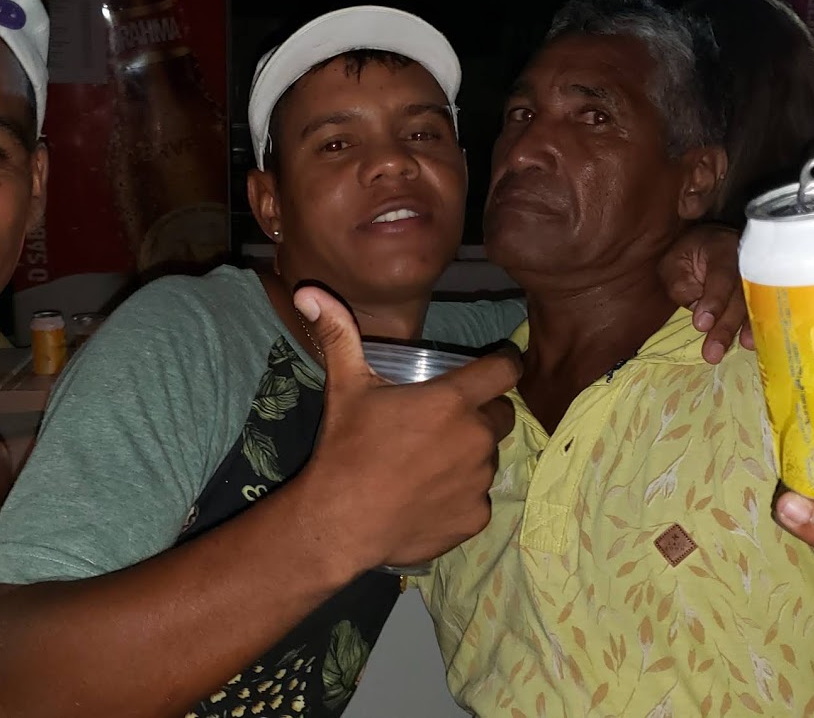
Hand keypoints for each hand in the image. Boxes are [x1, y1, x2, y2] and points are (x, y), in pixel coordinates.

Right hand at [292, 286, 518, 571]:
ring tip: (427, 465)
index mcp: (452, 401)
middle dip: (481, 414)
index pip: (505, 371)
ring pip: (488, 458)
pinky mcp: (476, 517)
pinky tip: (427, 498)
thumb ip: (338, 335)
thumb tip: (308, 291)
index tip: (494, 366)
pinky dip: (459, 497)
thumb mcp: (344, 387)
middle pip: (502, 415)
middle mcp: (476, 438)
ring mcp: (480, 481)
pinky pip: (478, 499)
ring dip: (468, 456)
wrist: (340, 523)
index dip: (503, 364)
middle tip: (441, 424)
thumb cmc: (345, 449)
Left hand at [659, 223, 751, 362]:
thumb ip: (681, 285)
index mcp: (721, 248)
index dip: (714, 300)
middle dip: (726, 326)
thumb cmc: (688, 255)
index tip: (702, 325)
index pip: (721, 275)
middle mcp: (746, 261)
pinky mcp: (761, 291)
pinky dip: (754, 328)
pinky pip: (760, 310)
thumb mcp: (673, 263)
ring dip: (741, 332)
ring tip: (731, 351)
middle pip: (740, 295)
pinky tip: (749, 344)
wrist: (710, 244)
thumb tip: (698, 310)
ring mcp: (757, 275)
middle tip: (712, 353)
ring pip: (752, 305)